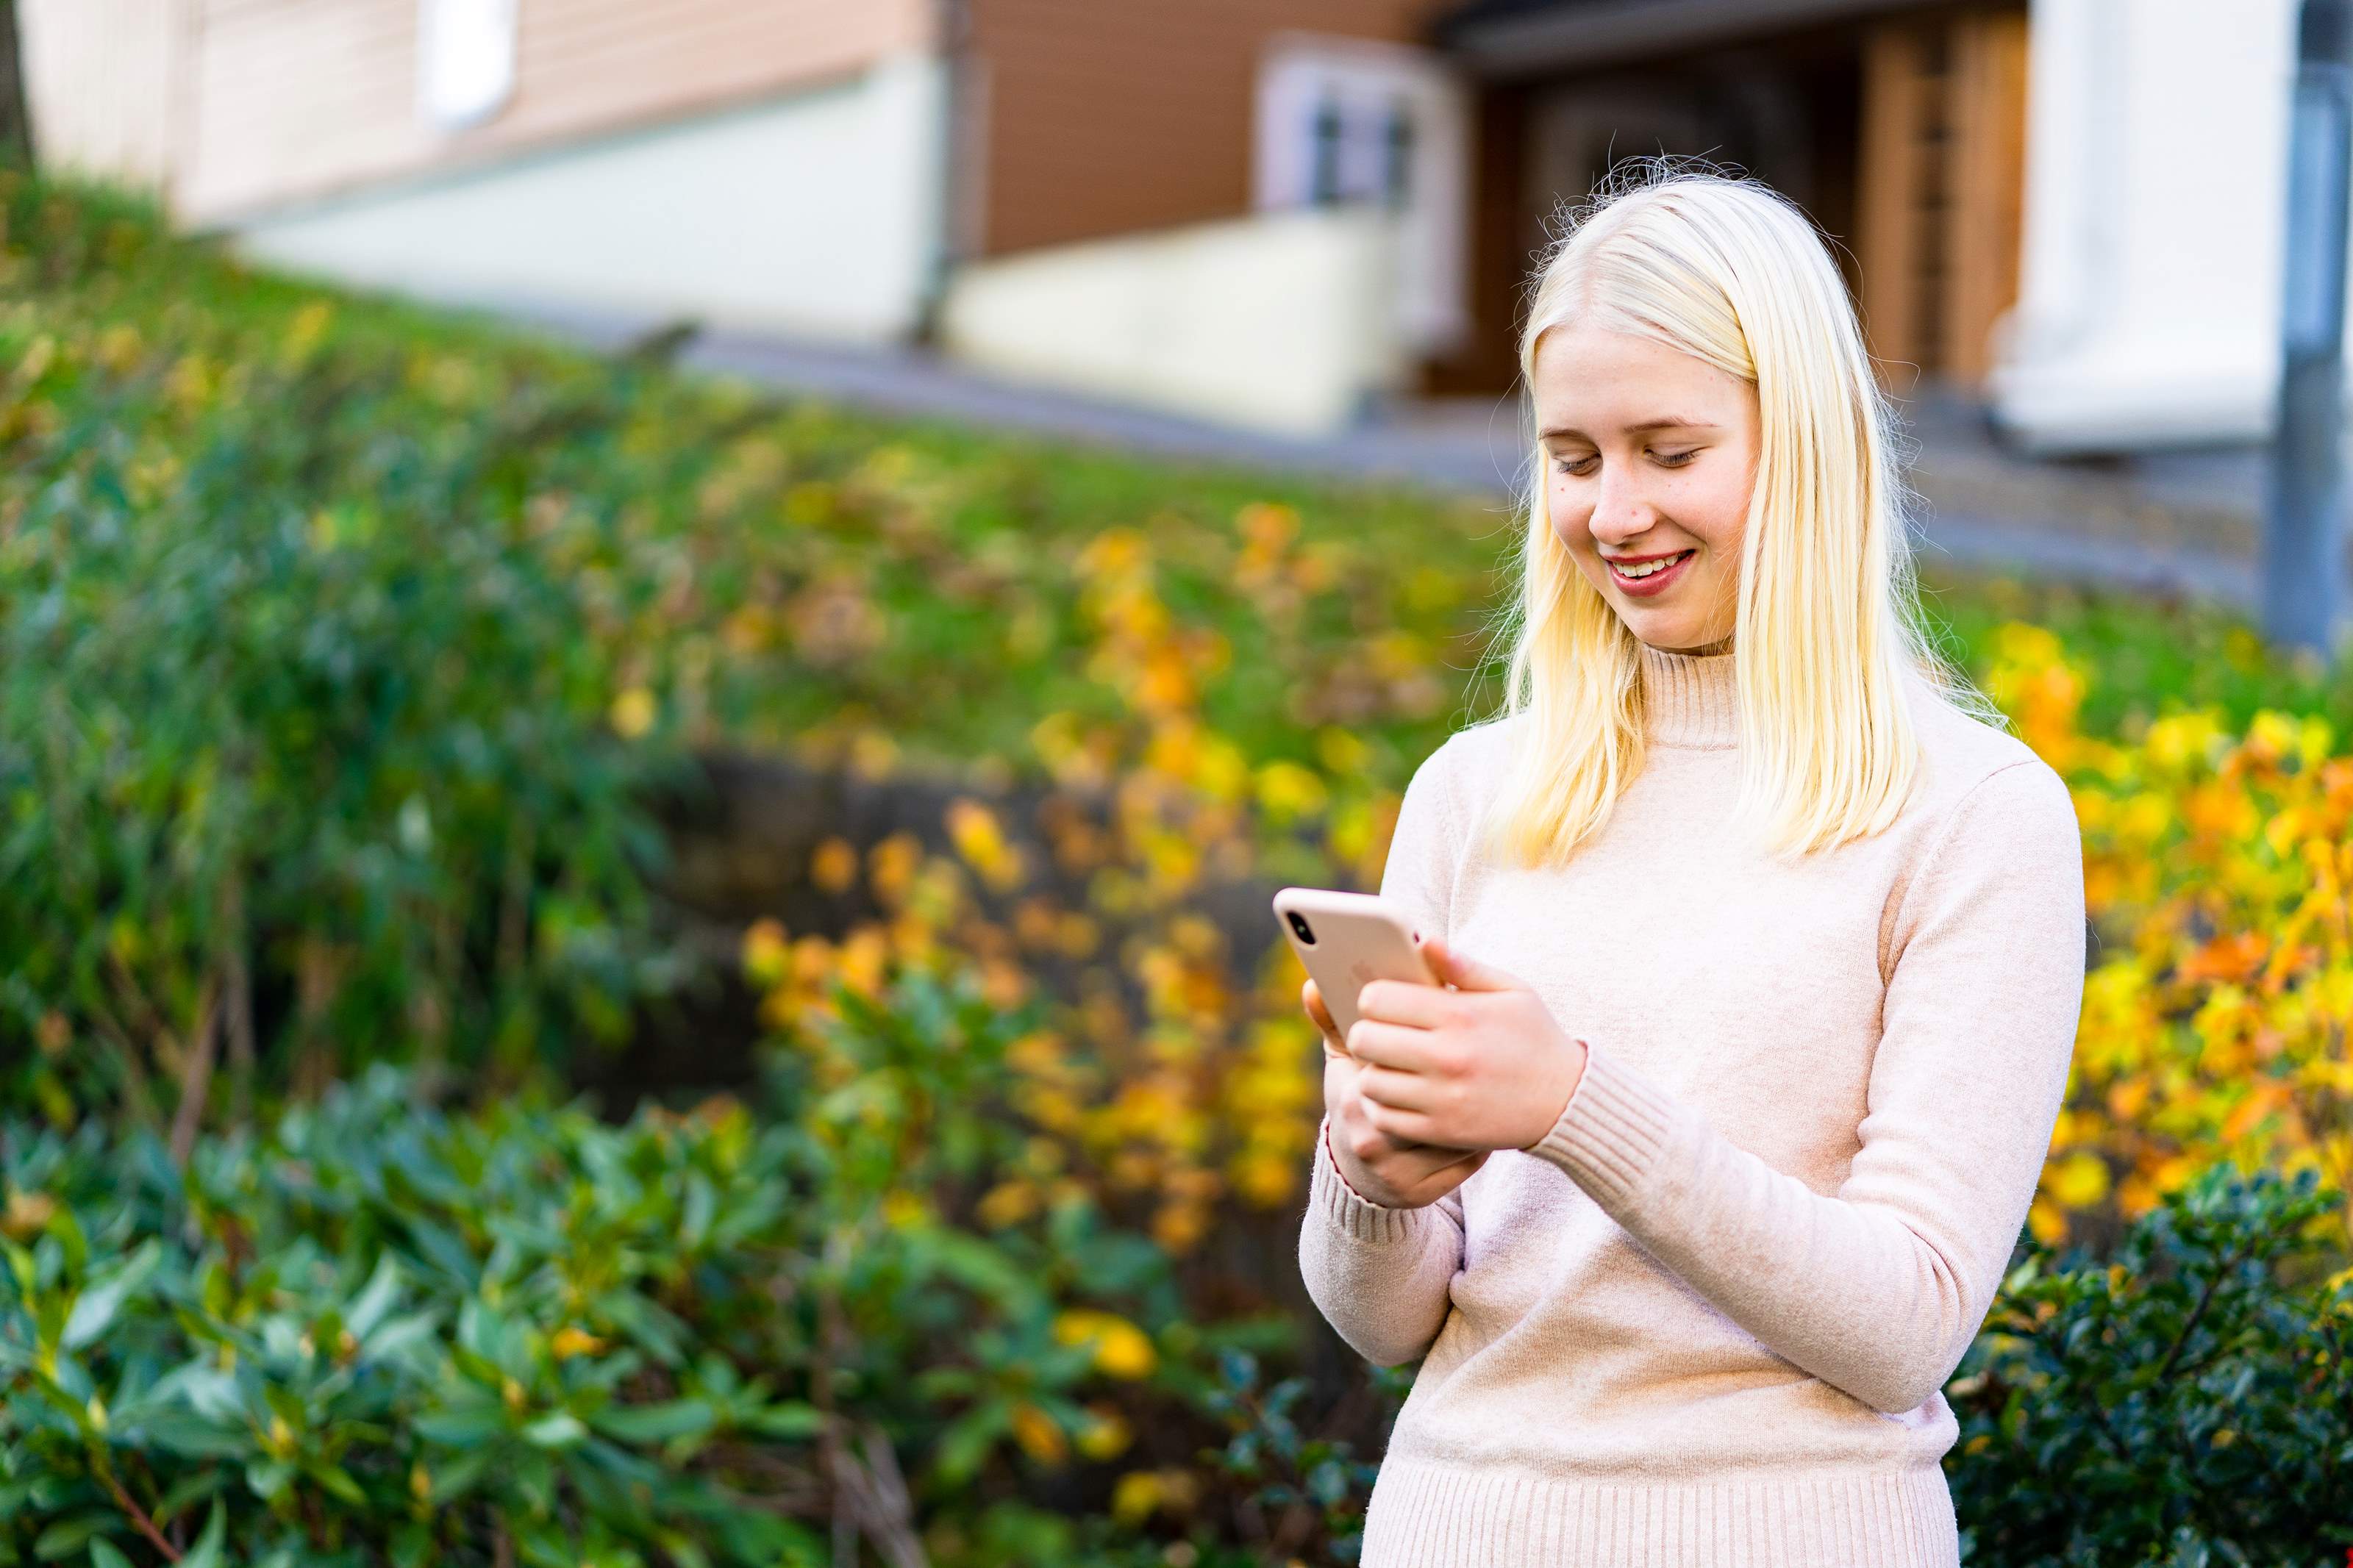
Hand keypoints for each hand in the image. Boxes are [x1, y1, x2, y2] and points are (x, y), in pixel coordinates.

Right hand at [1305, 977, 1489, 1208]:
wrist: (1360, 1173)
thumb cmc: (1356, 1100)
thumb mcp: (1343, 1062)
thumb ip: (1336, 1020)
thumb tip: (1314, 983)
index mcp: (1355, 1095)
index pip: (1404, 1059)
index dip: (1431, 1040)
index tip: (1446, 1028)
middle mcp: (1371, 1137)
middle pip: (1437, 1094)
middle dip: (1459, 1073)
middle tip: (1477, 1054)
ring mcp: (1396, 1170)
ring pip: (1458, 1127)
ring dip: (1477, 1108)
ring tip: (1485, 1087)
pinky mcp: (1421, 1193)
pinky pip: (1469, 1158)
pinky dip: (1480, 1139)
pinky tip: (1483, 1122)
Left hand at [1344, 934, 1587, 1154]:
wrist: (1566, 1101)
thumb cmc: (1534, 1038)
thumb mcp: (1511, 990)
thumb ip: (1463, 965)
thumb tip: (1423, 940)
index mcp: (1461, 1015)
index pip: (1378, 999)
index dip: (1373, 997)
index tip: (1383, 1002)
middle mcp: (1448, 1056)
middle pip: (1365, 1039)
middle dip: (1367, 1031)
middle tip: (1381, 1033)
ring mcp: (1443, 1097)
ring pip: (1370, 1081)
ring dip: (1373, 1071)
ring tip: (1390, 1065)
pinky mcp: (1442, 1130)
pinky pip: (1385, 1118)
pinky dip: (1384, 1106)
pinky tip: (1399, 1093)